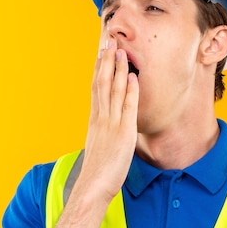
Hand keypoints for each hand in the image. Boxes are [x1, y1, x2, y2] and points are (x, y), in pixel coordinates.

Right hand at [77, 39, 138, 204]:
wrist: (93, 186)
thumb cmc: (98, 170)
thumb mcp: (99, 144)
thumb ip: (104, 131)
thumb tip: (107, 125)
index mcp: (95, 119)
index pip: (96, 87)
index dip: (98, 68)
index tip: (100, 52)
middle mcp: (101, 118)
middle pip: (102, 83)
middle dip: (106, 61)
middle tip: (109, 41)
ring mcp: (111, 124)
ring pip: (114, 91)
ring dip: (118, 70)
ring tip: (121, 51)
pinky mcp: (123, 133)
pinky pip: (127, 108)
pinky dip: (130, 91)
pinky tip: (133, 77)